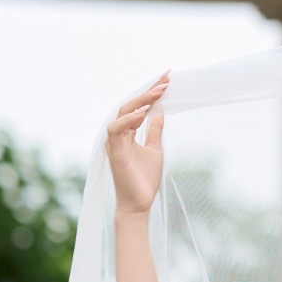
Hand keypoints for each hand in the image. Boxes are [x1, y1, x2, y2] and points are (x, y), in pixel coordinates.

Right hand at [106, 74, 168, 215]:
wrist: (140, 203)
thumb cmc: (144, 178)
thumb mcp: (155, 148)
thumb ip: (154, 130)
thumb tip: (160, 111)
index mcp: (127, 133)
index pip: (138, 107)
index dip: (151, 92)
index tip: (167, 78)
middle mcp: (119, 134)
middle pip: (130, 105)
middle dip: (148, 91)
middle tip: (166, 79)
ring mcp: (115, 142)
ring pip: (122, 112)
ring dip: (141, 101)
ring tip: (158, 92)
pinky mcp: (115, 151)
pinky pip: (116, 129)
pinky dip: (128, 119)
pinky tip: (143, 112)